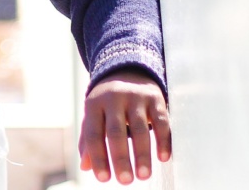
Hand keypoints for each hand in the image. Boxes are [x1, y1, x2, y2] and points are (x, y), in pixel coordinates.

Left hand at [78, 70, 170, 184]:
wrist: (127, 70)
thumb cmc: (108, 102)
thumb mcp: (95, 114)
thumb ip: (89, 139)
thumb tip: (85, 166)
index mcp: (94, 103)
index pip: (93, 133)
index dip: (98, 157)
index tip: (103, 179)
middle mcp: (113, 98)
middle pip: (115, 131)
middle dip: (120, 158)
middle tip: (125, 181)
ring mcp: (135, 96)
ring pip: (139, 128)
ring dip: (142, 154)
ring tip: (143, 175)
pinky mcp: (154, 97)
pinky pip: (160, 121)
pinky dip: (163, 140)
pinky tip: (164, 157)